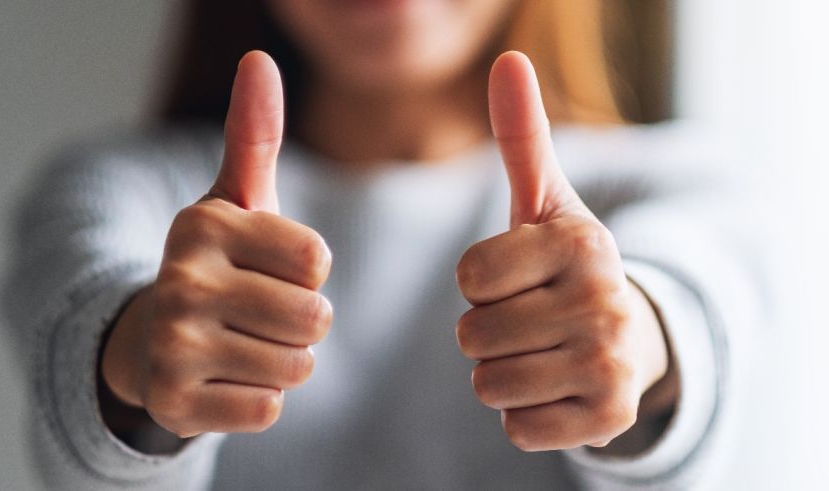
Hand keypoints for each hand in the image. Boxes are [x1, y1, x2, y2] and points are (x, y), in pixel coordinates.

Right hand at [101, 51, 332, 437]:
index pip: (317, 260)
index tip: (268, 269)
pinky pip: (269, 408)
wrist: (153, 338)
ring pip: (297, 367)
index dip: (307, 272)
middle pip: (315, 318)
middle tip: (259, 313)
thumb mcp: (235, 200)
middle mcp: (182, 281)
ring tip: (242, 343)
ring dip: (284, 360)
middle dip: (303, 321)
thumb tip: (259, 61)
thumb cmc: (218, 265)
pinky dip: (259, 397)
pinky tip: (225, 377)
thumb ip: (254, 134)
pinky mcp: (174, 404)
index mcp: (204, 225)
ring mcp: (174, 347)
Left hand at [455, 52, 672, 450]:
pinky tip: (557, 387)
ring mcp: (609, 365)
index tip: (518, 277)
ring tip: (542, 351)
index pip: (468, 275)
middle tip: (531, 319)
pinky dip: (526, 413)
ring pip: (489, 384)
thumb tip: (509, 60)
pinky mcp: (608, 419)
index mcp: (581, 244)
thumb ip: (522, 136)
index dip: (481, 281)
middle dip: (488, 330)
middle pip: (472, 334)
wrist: (630, 338)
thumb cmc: (567, 268)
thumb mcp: (546, 203)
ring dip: (502, 372)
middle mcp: (604, 302)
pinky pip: (516, 427)